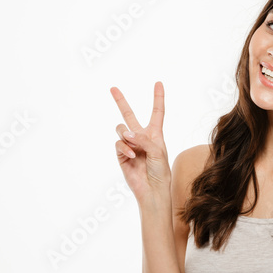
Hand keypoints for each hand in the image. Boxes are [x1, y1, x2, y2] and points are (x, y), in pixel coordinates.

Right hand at [110, 81, 170, 203]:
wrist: (152, 190)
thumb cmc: (160, 171)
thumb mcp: (158, 151)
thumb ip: (143, 139)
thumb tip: (126, 134)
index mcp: (155, 134)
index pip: (157, 112)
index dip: (158, 97)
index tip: (158, 83)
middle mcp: (141, 137)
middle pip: (129, 114)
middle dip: (121, 101)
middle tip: (112, 88)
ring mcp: (130, 145)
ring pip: (121, 129)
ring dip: (126, 135)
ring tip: (134, 148)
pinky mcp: (121, 155)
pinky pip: (119, 144)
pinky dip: (125, 148)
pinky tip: (132, 156)